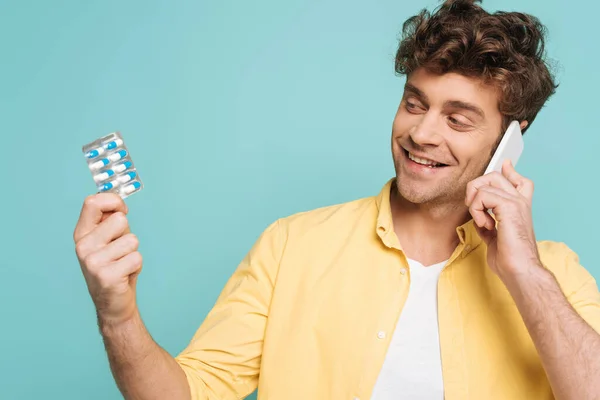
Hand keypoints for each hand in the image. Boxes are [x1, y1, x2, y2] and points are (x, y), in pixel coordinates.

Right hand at [73, 193, 141, 326]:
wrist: (112, 303)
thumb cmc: (114, 266)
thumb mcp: (108, 240)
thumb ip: (110, 221)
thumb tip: (119, 203)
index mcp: (82, 234)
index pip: (92, 202)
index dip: (113, 201)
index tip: (123, 210)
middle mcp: (83, 246)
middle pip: (119, 219)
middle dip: (128, 233)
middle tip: (120, 250)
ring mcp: (93, 261)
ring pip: (132, 240)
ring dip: (133, 252)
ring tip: (122, 264)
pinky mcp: (106, 275)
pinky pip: (136, 257)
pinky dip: (136, 266)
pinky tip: (125, 275)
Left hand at [465, 160, 540, 280]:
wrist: (519, 270)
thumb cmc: (509, 259)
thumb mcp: (494, 238)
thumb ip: (488, 224)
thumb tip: (479, 220)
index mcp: (520, 207)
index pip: (518, 179)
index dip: (508, 170)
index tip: (505, 165)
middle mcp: (520, 201)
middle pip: (495, 175)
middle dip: (476, 187)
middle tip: (474, 209)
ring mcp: (516, 202)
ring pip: (485, 183)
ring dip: (475, 204)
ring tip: (483, 221)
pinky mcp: (510, 206)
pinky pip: (483, 195)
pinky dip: (477, 210)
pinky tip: (486, 225)